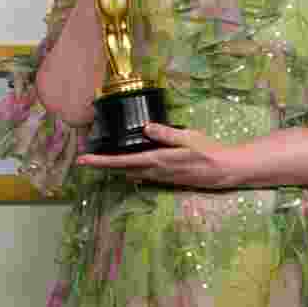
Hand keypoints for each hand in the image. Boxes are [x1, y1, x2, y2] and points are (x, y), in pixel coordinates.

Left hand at [75, 124, 237, 188]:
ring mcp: (161, 178)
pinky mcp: (167, 179)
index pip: (123, 162)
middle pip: (122, 171)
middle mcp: (155, 172)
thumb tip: (146, 127)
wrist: (224, 171)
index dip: (102, 162)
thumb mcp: (189, 137)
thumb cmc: (208, 152)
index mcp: (158, 161)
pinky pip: (142, 175)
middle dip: (103, 166)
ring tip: (100, 161)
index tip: (83, 160)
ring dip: (115, 168)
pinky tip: (127, 167)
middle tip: (84, 160)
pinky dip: (129, 170)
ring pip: (131, 174)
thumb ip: (166, 134)